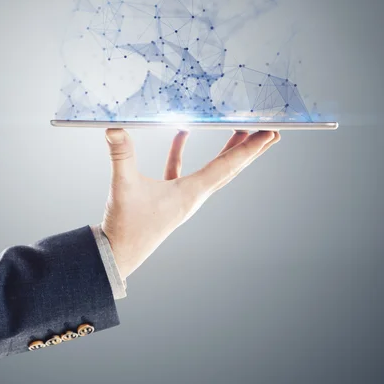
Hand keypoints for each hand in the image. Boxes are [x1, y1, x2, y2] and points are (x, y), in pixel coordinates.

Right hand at [101, 128, 280, 279]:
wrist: (117, 255)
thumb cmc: (126, 227)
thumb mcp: (123, 187)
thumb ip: (120, 155)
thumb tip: (114, 129)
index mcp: (191, 193)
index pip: (226, 166)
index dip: (249, 149)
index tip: (269, 134)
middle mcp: (194, 196)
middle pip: (229, 169)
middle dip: (250, 150)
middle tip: (270, 132)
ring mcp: (182, 197)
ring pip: (212, 170)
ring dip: (226, 151)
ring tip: (239, 132)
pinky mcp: (167, 197)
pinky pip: (182, 170)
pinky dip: (182, 153)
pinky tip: (180, 135)